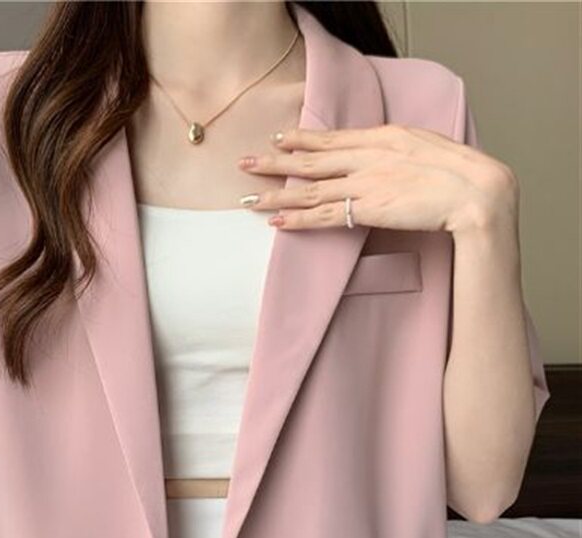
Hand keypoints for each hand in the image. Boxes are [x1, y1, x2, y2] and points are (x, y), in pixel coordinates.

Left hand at [237, 124, 518, 237]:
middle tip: (243, 163)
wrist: (475, 191)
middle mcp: (367, 157)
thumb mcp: (423, 145)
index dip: (301, 140)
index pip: (331, 139)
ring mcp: (365, 183)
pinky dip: (299, 218)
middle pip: (310, 161)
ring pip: (310, 189)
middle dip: (273, 162)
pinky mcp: (368, 210)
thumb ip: (393, 148)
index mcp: (382, 137)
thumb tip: (378, 153)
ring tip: (247, 197)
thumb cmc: (458, 171)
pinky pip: (325, 215)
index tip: (277, 139)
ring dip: (275, 193)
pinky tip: (276, 220)